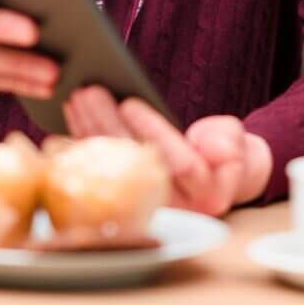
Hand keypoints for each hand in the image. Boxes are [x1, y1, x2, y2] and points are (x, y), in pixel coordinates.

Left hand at [63, 86, 271, 215]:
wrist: (216, 180)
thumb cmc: (226, 153)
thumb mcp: (235, 140)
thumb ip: (227, 141)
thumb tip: (209, 146)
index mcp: (208, 196)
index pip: (178, 163)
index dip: (153, 131)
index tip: (130, 103)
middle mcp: (174, 211)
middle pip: (134, 166)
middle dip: (109, 126)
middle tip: (90, 92)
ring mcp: (146, 211)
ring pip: (111, 171)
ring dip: (90, 133)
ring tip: (77, 99)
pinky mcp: (123, 205)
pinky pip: (98, 177)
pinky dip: (82, 149)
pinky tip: (68, 125)